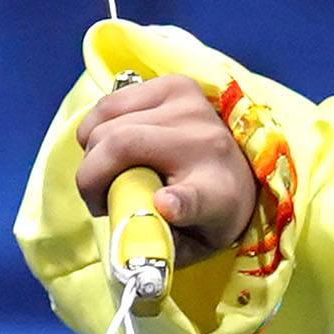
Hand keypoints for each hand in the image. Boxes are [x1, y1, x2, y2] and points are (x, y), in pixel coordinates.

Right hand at [72, 74, 255, 260]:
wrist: (243, 172)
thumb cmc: (208, 214)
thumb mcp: (191, 244)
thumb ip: (158, 248)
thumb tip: (126, 241)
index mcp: (216, 194)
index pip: (195, 198)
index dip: (177, 202)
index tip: (166, 205)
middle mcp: (205, 141)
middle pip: (118, 144)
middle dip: (90, 176)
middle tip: (97, 200)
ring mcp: (189, 105)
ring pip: (105, 120)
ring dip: (91, 152)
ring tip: (106, 173)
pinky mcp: (174, 85)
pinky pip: (109, 103)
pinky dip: (97, 128)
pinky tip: (113, 148)